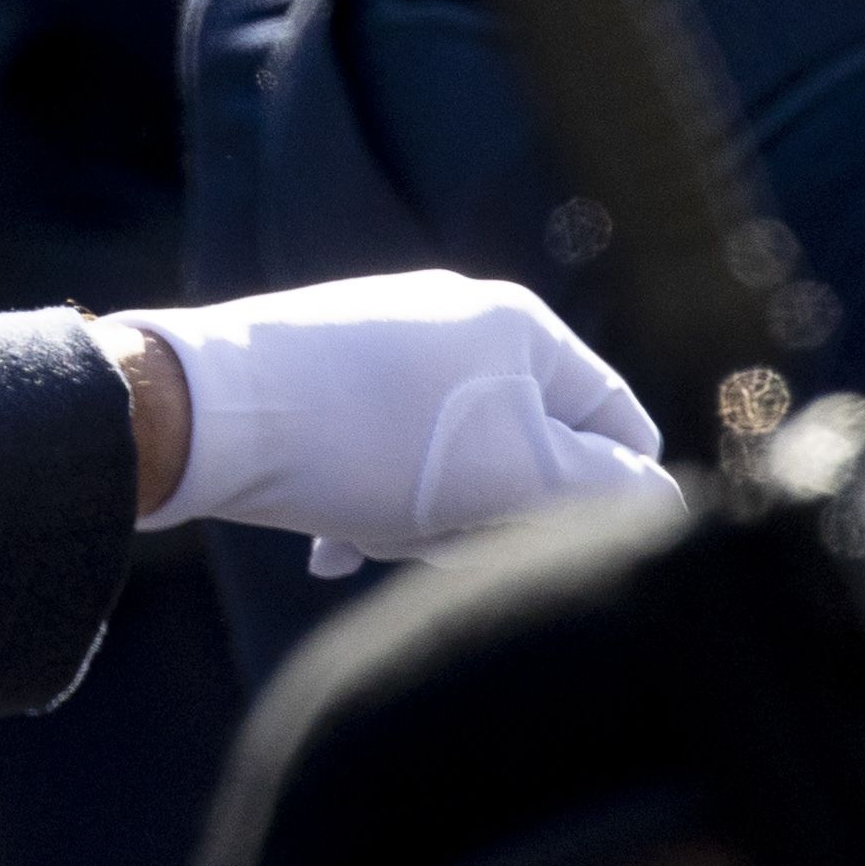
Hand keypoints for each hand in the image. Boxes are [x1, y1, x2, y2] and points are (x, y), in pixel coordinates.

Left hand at [122, 271, 672, 574]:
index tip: (545, 540)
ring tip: (364, 529)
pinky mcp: (317, 374)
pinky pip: (372, 455)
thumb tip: (659, 502)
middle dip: (487, 509)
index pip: (615, 423)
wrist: (205, 413)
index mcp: (520, 326)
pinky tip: (329, 547)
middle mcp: (454, 318)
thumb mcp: (515, 476)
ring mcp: (381, 342)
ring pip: (444, 461)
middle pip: (525, 446)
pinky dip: (363, 503)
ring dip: (418, 514)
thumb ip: (604, 490)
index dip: (598, 496)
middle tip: (434, 534)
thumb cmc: (373, 445)